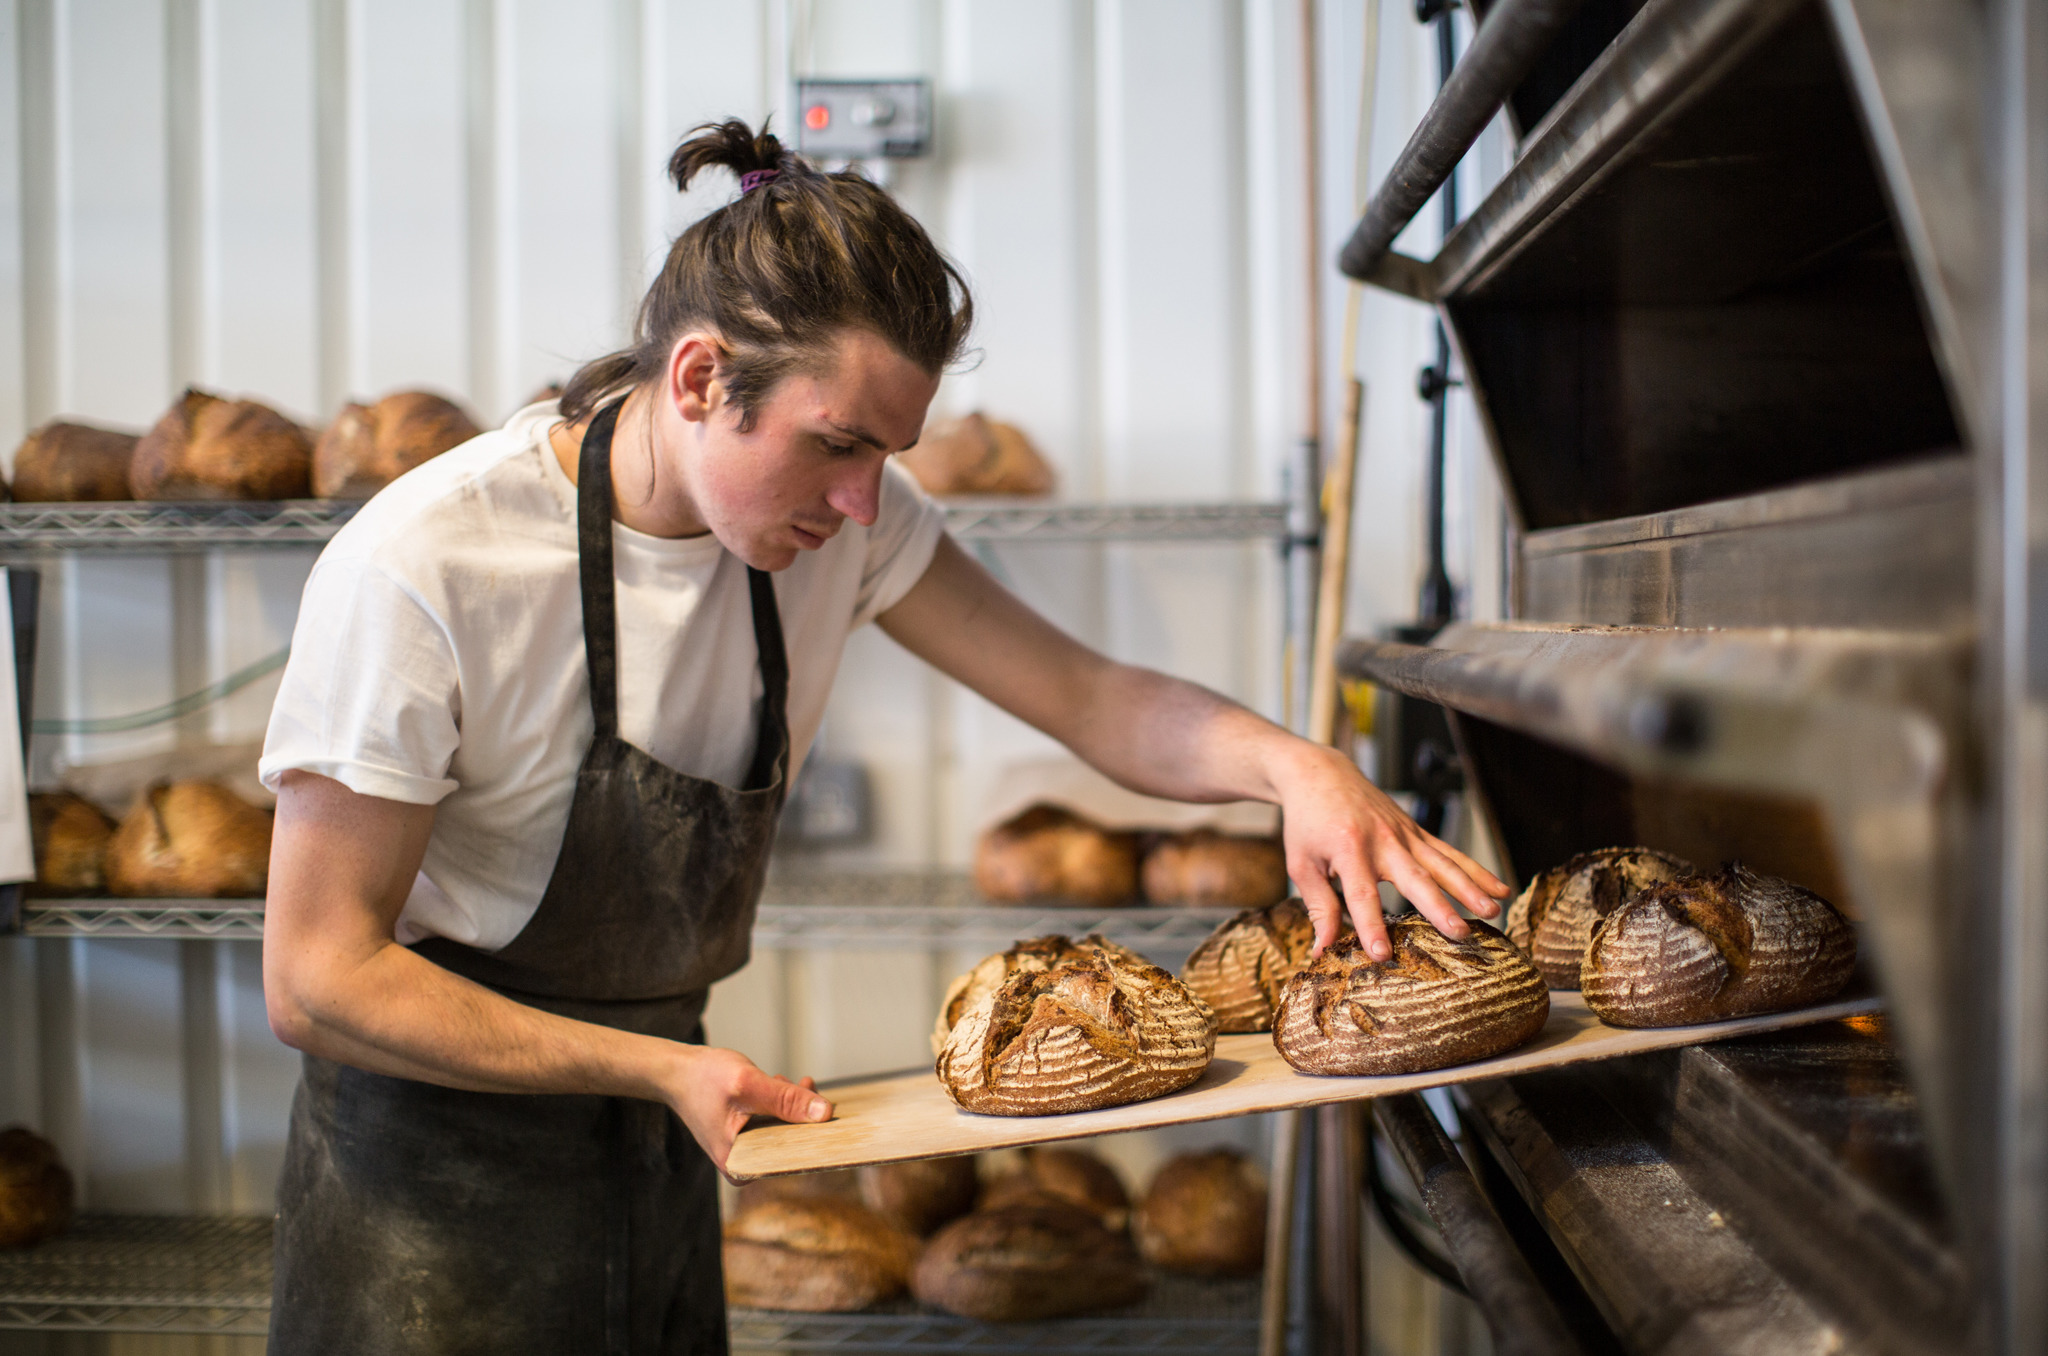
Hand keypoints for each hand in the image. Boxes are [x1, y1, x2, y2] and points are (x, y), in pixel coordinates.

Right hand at [662, 1045, 832, 1174]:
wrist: (677, 1072)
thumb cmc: (704, 1079)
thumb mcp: (749, 1085)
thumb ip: (785, 1100)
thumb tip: (825, 1113)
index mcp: (741, 1165)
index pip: (792, 1159)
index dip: (818, 1141)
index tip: (838, 1123)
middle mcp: (745, 1166)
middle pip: (792, 1147)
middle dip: (809, 1120)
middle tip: (814, 1090)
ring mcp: (747, 1152)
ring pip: (788, 1133)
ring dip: (798, 1108)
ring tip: (795, 1083)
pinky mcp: (750, 1137)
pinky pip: (779, 1125)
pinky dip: (786, 1106)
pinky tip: (785, 1086)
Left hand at [1274, 743, 1509, 960]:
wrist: (1320, 774)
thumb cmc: (1308, 823)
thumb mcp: (1302, 864)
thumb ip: (1319, 906)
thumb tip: (1325, 949)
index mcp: (1348, 849)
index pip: (1362, 895)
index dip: (1371, 926)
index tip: (1381, 955)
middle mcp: (1382, 840)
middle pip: (1415, 878)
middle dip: (1438, 907)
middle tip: (1459, 933)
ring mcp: (1404, 834)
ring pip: (1442, 863)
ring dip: (1469, 887)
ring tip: (1492, 912)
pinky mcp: (1416, 831)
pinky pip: (1450, 852)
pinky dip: (1476, 870)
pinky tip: (1499, 889)